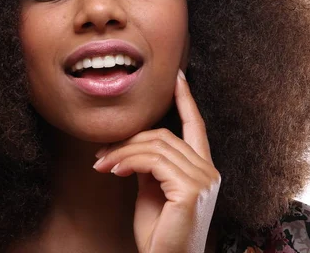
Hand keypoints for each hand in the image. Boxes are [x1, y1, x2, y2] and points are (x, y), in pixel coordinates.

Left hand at [92, 69, 220, 252]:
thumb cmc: (159, 233)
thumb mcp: (152, 191)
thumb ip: (151, 165)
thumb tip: (135, 145)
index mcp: (202, 169)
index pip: (196, 126)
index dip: (186, 100)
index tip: (177, 77)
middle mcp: (208, 171)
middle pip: (163, 135)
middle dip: (128, 140)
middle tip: (101, 154)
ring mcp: (203, 180)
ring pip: (156, 146)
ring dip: (122, 152)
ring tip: (102, 165)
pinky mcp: (191, 189)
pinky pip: (152, 161)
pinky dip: (128, 162)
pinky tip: (113, 171)